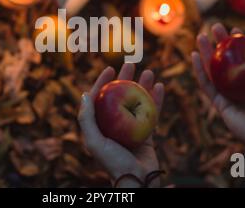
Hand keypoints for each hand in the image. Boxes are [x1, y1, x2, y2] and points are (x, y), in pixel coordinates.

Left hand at [78, 63, 163, 187]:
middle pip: (120, 96)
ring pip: (138, 101)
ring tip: (149, 72)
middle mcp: (115, 124)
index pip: (100, 98)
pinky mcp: (147, 133)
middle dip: (125, 79)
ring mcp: (132, 128)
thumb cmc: (113, 163)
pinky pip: (152, 112)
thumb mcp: (94, 142)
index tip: (110, 68)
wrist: (137, 181)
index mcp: (100, 125)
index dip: (103, 81)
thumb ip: (87, 119)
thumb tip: (85, 94)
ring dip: (143, 86)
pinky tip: (160, 87)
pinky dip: (156, 99)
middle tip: (132, 64)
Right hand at [192, 23, 244, 185]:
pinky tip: (195, 56)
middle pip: (224, 60)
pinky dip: (199, 70)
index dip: (237, 43)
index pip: (241, 57)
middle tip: (214, 27)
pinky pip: (206, 84)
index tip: (234, 29)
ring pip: (212, 69)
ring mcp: (225, 93)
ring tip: (200, 36)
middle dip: (218, 43)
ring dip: (204, 52)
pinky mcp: (217, 102)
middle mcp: (236, 85)